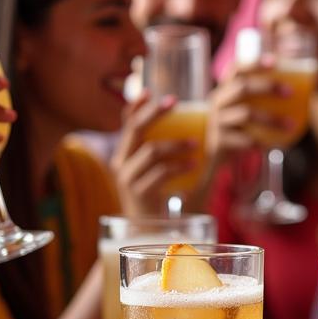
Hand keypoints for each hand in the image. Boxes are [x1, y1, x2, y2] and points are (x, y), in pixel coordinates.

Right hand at [111, 92, 196, 215]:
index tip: (149, 91)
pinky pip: (161, 173)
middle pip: (136, 130)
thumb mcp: (156, 168)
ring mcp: (127, 178)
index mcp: (124, 153)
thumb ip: (162, 150)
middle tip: (173, 101)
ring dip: (176, 144)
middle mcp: (120, 163)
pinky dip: (180, 166)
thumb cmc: (156, 194)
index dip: (135, 106)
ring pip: (151, 151)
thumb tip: (190, 127)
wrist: (147, 228)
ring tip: (196, 142)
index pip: (125, 123)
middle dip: (154, 113)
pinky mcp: (139, 192)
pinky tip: (195, 163)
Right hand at [208, 61, 293, 162]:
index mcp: (224, 91)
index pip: (236, 70)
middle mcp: (217, 103)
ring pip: (245, 115)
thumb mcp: (240, 116)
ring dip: (271, 119)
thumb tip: (303, 99)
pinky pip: (244, 140)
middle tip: (291, 92)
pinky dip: (262, 142)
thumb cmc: (232, 134)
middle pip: (242, 88)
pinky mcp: (217, 142)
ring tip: (292, 125)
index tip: (275, 61)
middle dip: (268, 86)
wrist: (208, 160)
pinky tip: (276, 145)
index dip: (254, 63)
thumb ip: (260, 106)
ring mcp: (216, 122)